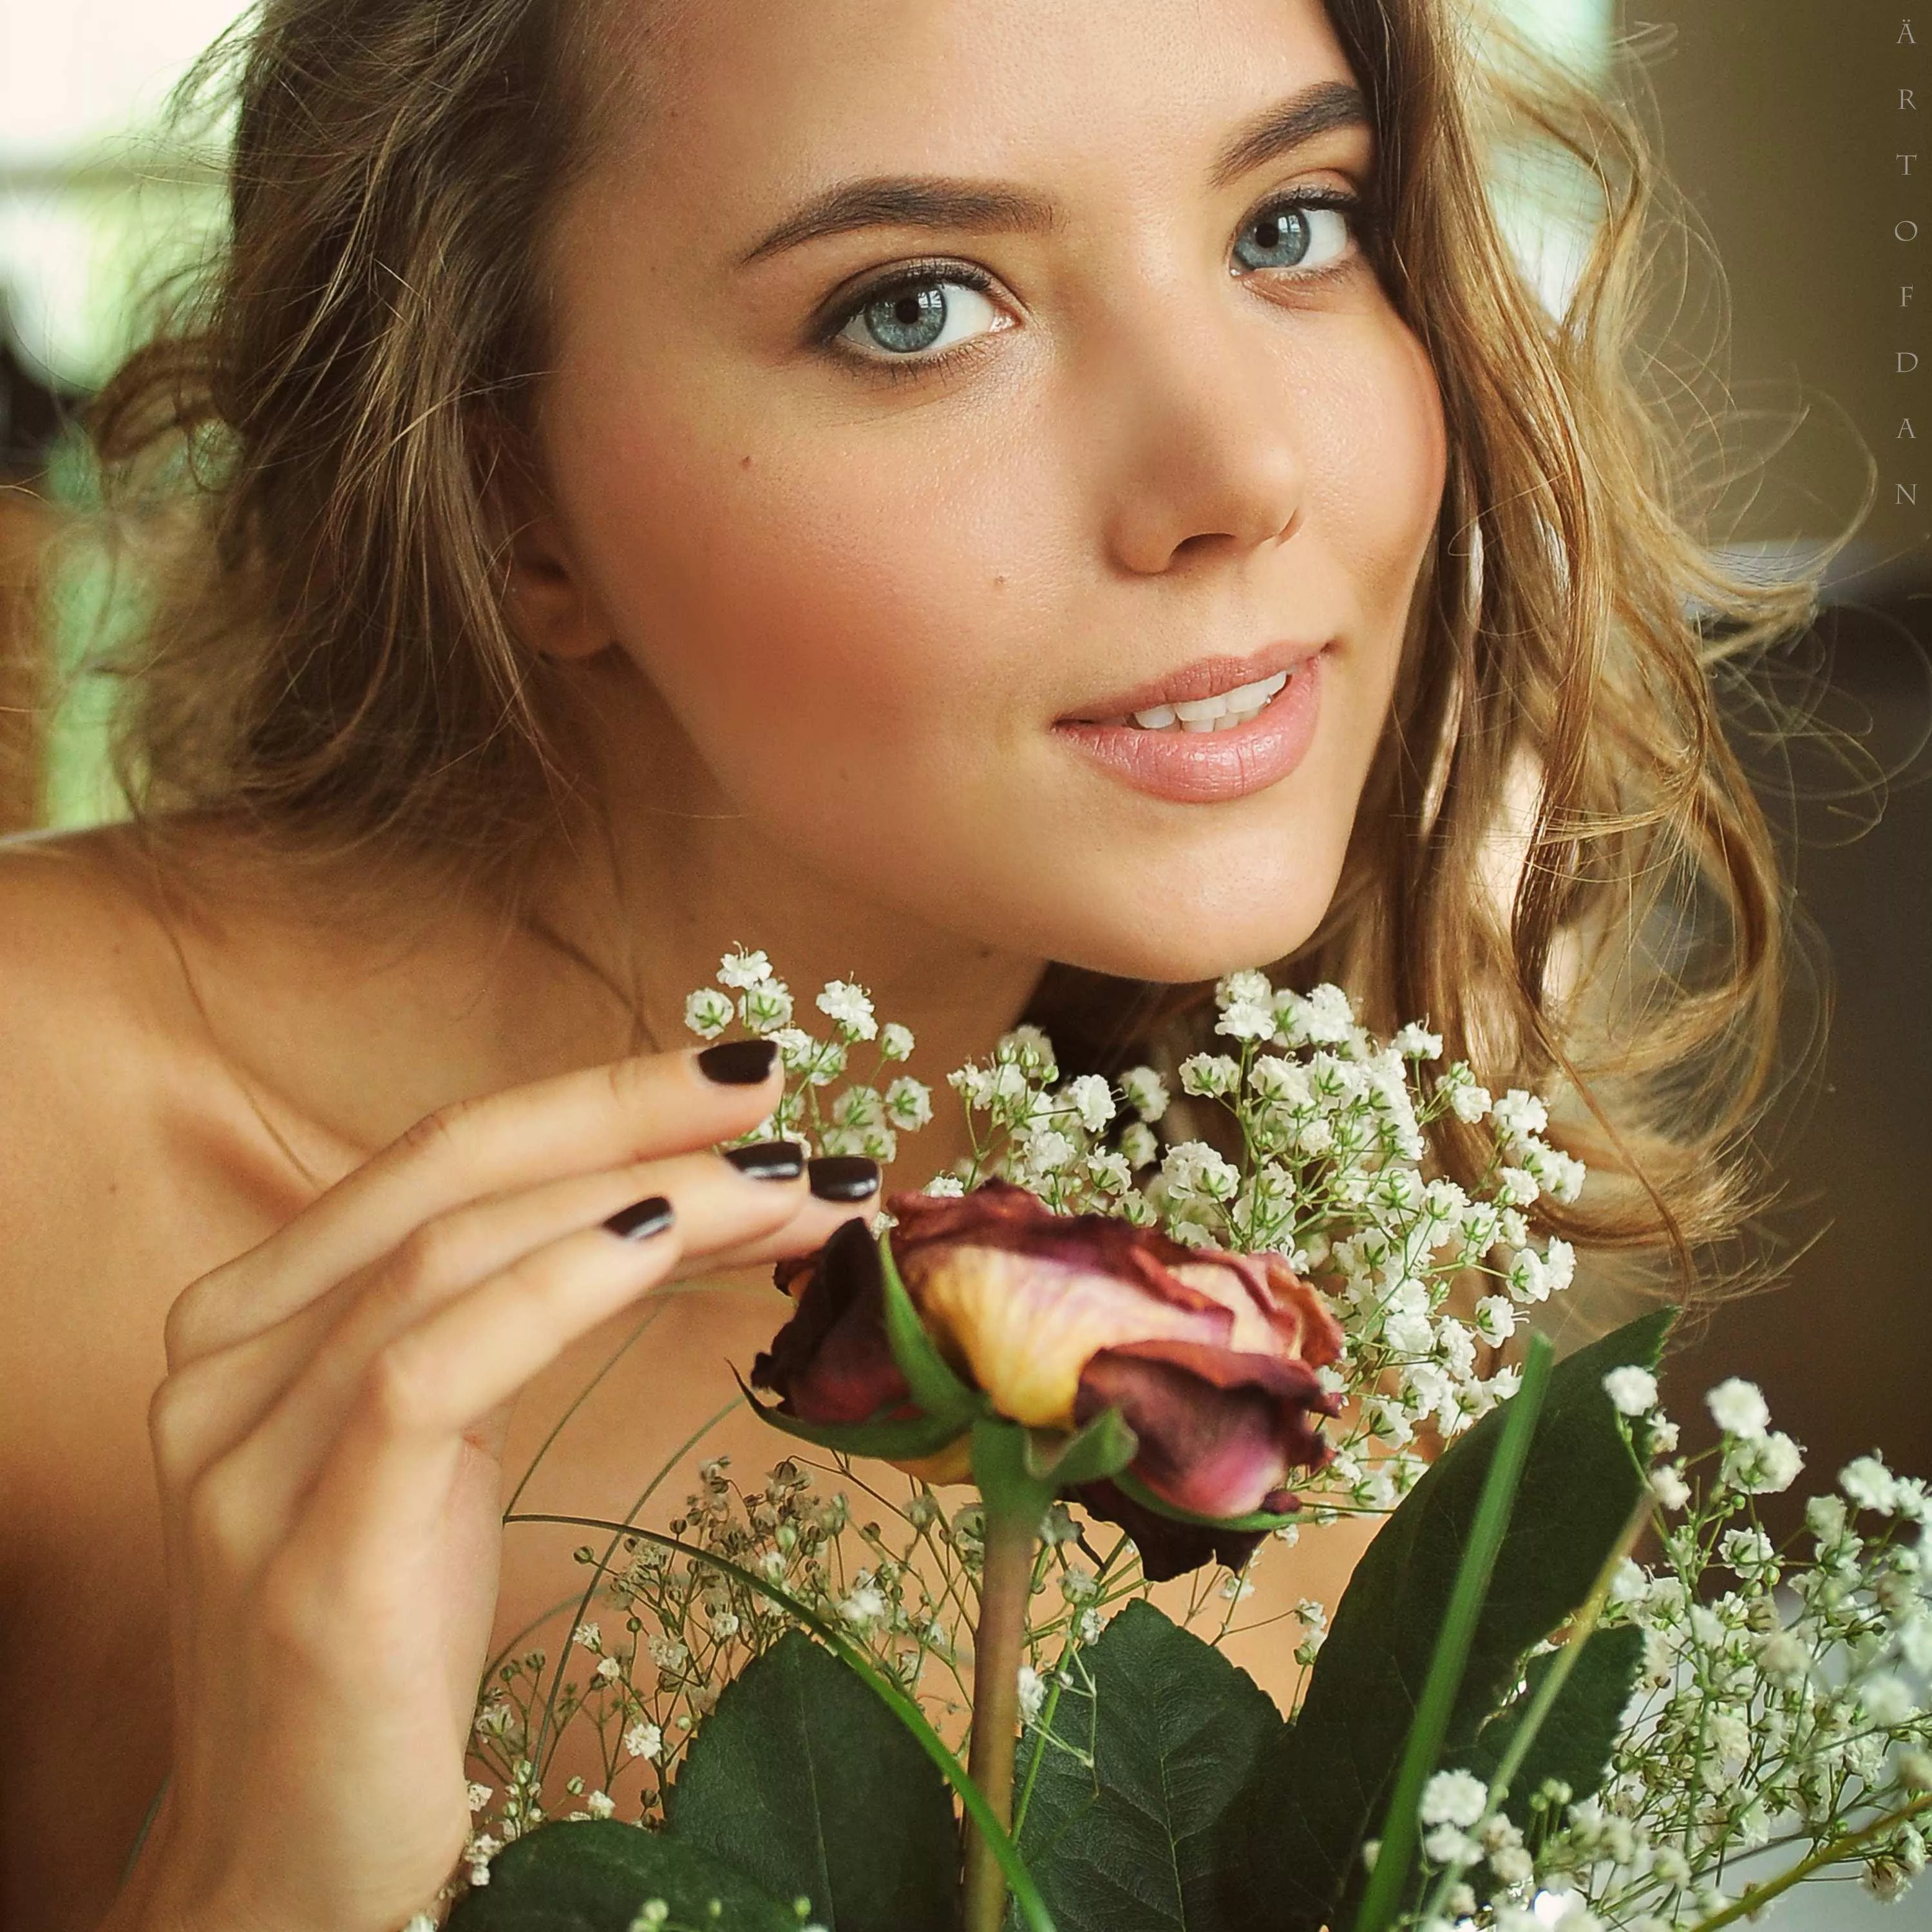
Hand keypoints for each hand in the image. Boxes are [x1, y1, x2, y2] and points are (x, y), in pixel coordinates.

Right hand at [119, 1040, 871, 1931]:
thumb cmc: (379, 1634)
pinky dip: (559, 1289)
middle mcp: (225, 1363)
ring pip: (455, 1254)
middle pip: (446, 1172)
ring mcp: (249, 1456)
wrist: (286, 1854)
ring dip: (643, 1198)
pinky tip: (664, 1247)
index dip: (591, 1097)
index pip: (438, 1157)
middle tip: (772, 1090)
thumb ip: (495, 1318)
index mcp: (253, 1317)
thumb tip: (663, 1206)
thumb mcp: (432, 1446)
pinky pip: (433, 1373)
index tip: (733, 1077)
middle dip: (624, 1112)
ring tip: (782, 1191)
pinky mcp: (307, 1551)